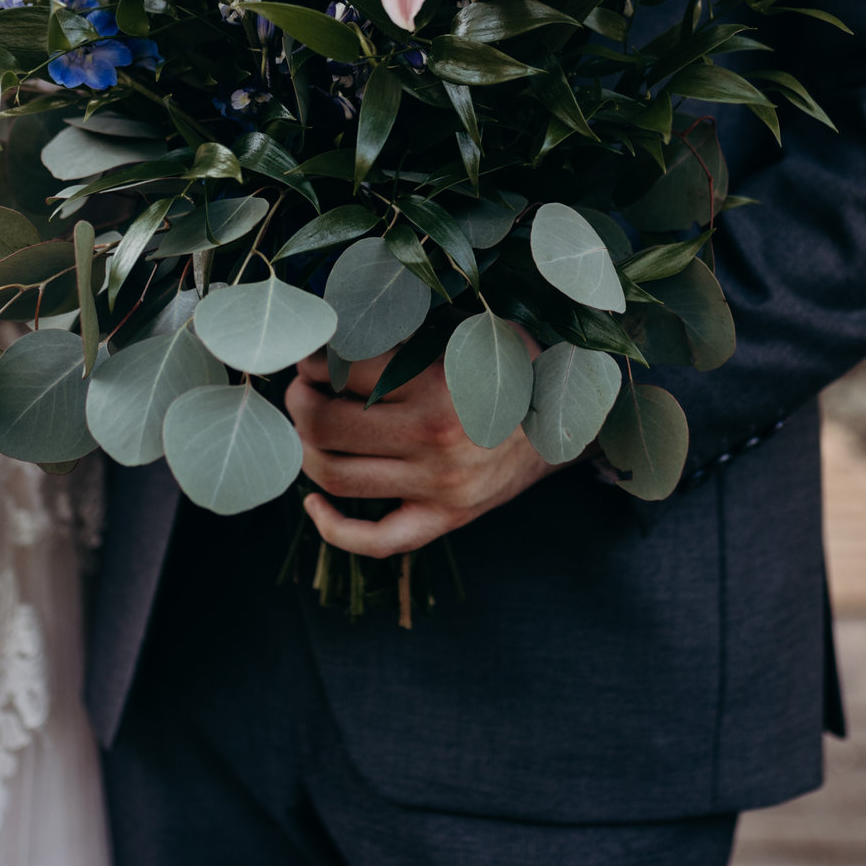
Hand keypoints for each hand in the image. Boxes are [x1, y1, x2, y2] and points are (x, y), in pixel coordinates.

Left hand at [287, 342, 554, 558]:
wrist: (567, 424)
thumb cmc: (513, 368)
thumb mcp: (476, 331)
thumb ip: (415, 325)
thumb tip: (341, 324)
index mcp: (439, 387)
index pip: (345, 371)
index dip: (313, 359)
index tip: (310, 355)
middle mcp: (435, 442)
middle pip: (325, 425)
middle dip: (298, 401)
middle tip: (299, 389)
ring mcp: (438, 489)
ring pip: (336, 476)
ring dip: (305, 450)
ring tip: (307, 428)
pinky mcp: (444, 520)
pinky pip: (375, 542)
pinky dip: (333, 528)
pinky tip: (314, 502)